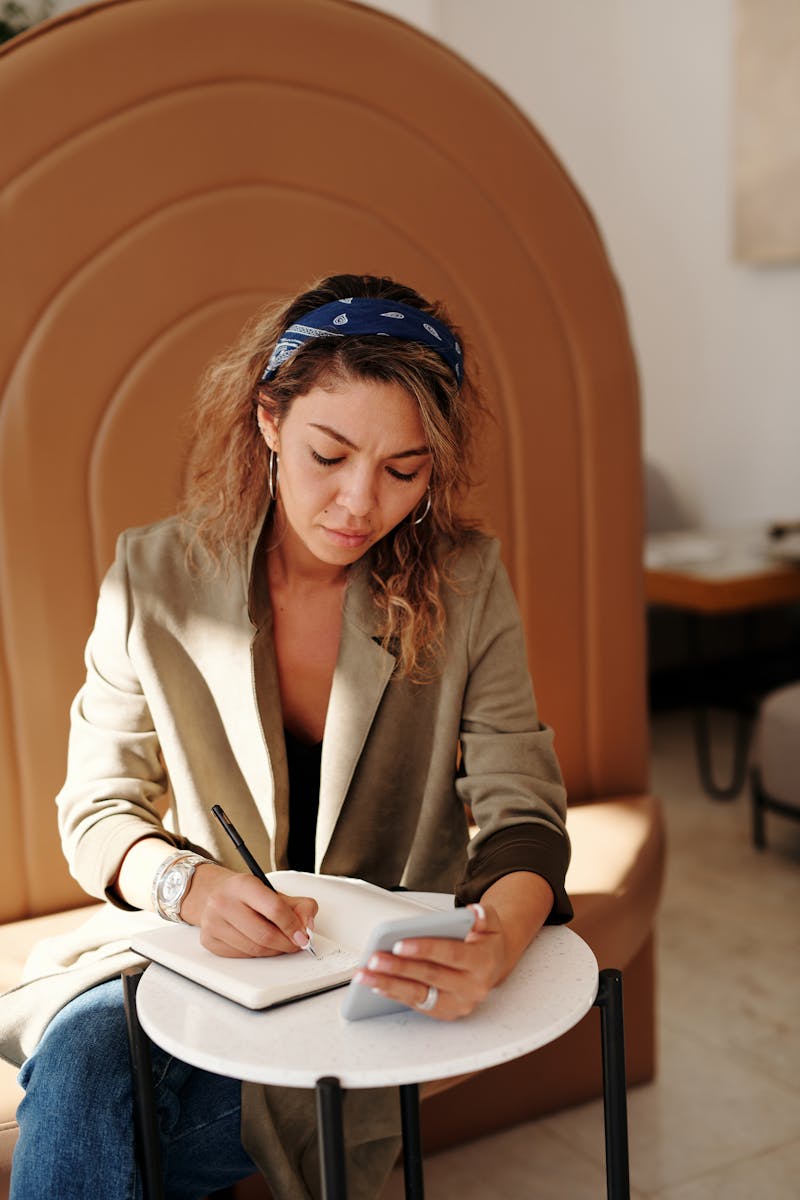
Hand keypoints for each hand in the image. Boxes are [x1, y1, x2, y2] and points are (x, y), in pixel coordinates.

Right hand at [181, 863, 317, 958]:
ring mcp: (213, 923)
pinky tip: (261, 946)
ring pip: (253, 949)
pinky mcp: (209, 940)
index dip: (293, 926)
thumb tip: (308, 926)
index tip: (303, 936)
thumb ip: (299, 905)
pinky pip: (241, 956)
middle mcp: (224, 902)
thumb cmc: (246, 894)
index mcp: (243, 885)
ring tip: (280, 944)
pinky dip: (257, 955)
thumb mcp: (274, 892)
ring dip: (273, 951)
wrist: (213, 894)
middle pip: (264, 934)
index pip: (274, 908)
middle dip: (285, 944)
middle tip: (295, 944)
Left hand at [352, 904, 506, 1020]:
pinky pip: (416, 1004)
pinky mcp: (445, 1012)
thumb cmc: (485, 942)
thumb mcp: (491, 923)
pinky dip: (394, 994)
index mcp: (483, 963)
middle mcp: (472, 988)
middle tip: (374, 959)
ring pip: (419, 994)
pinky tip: (376, 985)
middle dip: (399, 968)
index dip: (425, 949)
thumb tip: (472, 913)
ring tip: (365, 975)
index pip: (451, 955)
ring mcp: (458, 1003)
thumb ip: (484, 916)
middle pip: (430, 976)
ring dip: (388, 985)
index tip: (399, 944)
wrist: (493, 966)